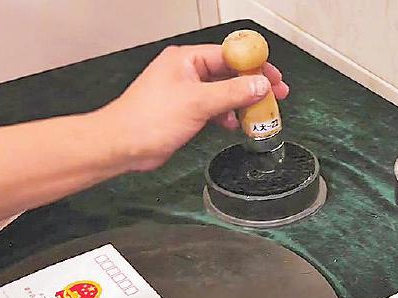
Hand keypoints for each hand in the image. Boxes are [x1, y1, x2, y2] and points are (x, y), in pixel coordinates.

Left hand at [99, 43, 289, 170]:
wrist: (122, 145)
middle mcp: (187, 71)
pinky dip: (227, 115)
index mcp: (186, 59)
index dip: (255, 65)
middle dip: (253, 85)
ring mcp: (186, 91)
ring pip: (224, 92)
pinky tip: (235, 124)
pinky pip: (215, 107)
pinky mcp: (186, 110)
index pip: (230, 53)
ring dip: (241, 103)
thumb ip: (232, 93)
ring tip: (259, 114)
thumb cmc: (145, 120)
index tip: (273, 76)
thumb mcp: (197, 102)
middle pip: (230, 72)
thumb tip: (259, 85)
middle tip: (276, 95)